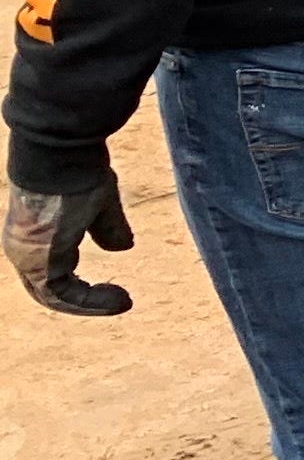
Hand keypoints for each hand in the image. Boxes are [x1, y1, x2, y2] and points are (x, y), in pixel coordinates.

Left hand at [7, 176, 134, 315]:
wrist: (60, 155)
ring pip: (54, 295)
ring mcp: (26, 256)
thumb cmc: (77, 171)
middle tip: (121, 299)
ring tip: (123, 301)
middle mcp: (22, 249)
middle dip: (86, 299)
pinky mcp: (37, 260)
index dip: (83, 287)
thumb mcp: (100, 204)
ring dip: (90, 304)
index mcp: (32, 235)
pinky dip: (89, 301)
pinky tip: (117, 298)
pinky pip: (59, 294)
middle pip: (50, 289)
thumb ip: (107, 228)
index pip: (53, 272)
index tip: (117, 289)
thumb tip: (123, 248)